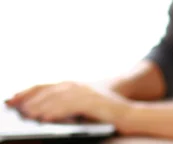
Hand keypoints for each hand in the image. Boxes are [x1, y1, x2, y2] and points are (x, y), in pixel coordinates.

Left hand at [5, 81, 131, 125]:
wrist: (129, 114)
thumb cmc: (105, 114)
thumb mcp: (83, 106)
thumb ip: (65, 105)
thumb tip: (39, 111)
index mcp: (74, 85)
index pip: (45, 86)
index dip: (28, 91)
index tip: (12, 98)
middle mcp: (78, 85)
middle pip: (49, 90)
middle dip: (30, 98)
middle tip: (15, 107)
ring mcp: (86, 92)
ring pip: (57, 97)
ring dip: (40, 105)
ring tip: (27, 114)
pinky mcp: (92, 102)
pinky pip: (70, 105)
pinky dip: (56, 110)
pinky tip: (46, 117)